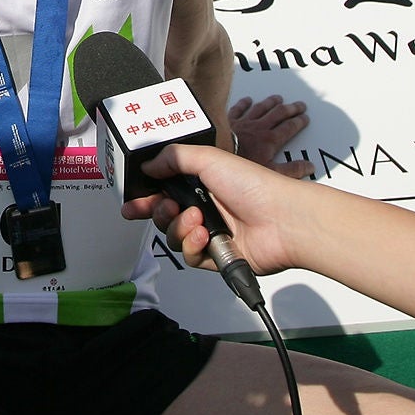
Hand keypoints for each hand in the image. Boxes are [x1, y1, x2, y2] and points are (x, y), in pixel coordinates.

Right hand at [120, 142, 299, 276]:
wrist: (282, 220)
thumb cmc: (255, 186)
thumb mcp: (209, 158)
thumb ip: (174, 157)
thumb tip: (149, 164)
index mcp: (203, 183)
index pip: (165, 191)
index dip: (146, 198)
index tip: (132, 203)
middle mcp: (206, 208)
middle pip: (165, 216)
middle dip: (159, 212)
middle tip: (165, 207)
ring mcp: (212, 233)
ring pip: (174, 237)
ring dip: (180, 228)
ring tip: (198, 220)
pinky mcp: (217, 257)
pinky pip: (190, 256)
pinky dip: (194, 246)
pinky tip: (205, 236)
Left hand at [229, 94, 313, 178]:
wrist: (216, 153)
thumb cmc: (241, 164)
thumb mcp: (270, 172)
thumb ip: (290, 170)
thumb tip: (307, 168)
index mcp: (270, 140)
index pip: (289, 127)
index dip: (299, 122)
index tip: (304, 118)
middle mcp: (258, 128)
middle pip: (278, 114)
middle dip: (290, 109)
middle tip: (298, 105)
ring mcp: (244, 123)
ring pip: (261, 108)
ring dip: (271, 102)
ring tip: (278, 98)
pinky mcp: (229, 121)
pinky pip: (238, 109)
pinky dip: (244, 103)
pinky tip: (247, 100)